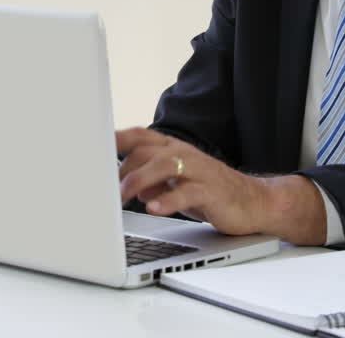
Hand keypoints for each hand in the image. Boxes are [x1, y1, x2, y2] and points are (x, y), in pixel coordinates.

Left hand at [115, 127, 327, 242]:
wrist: (254, 202)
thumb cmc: (209, 191)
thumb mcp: (174, 185)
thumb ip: (149, 182)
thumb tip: (125, 187)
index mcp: (173, 149)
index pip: (139, 136)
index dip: (115, 138)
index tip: (90, 144)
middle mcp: (184, 154)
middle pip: (145, 150)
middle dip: (122, 169)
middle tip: (106, 192)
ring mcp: (198, 171)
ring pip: (162, 165)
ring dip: (138, 181)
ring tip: (123, 197)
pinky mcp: (211, 191)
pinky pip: (186, 193)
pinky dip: (166, 200)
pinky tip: (152, 208)